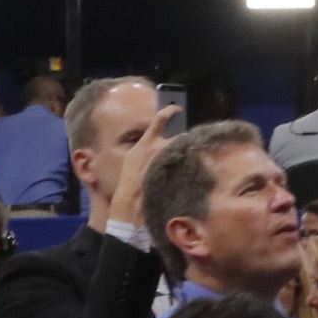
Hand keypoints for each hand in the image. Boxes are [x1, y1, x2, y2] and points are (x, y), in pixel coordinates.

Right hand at [106, 102, 182, 225]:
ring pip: (185, 151)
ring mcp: (170, 162)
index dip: (171, 110)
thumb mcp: (130, 161)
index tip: (177, 108)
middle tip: (182, 150)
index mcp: (145, 144)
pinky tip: (190, 174)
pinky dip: (191, 168)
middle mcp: (159, 149)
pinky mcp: (178, 174)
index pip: (161, 119)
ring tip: (186, 165)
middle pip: (178, 137)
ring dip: (186, 155)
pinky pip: (189, 165)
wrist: (130, 209)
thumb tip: (156, 143)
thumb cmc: (126, 187)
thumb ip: (144, 149)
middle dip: (181, 142)